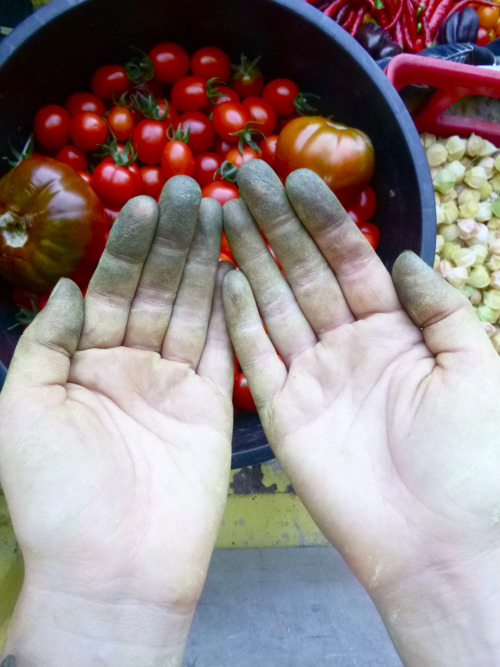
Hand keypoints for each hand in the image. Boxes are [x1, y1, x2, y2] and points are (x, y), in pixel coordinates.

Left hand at [0, 177, 233, 665]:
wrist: (112, 566)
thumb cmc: (56, 490)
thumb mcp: (23, 406)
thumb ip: (48, 341)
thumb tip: (73, 285)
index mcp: (84, 363)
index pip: (109, 290)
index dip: (125, 247)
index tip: (144, 202)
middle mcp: (131, 365)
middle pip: (155, 290)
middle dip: (172, 240)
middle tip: (191, 188)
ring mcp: (175, 384)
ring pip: (192, 309)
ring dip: (204, 262)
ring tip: (217, 212)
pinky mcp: (214, 406)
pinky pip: (224, 349)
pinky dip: (231, 310)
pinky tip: (236, 270)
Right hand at [222, 160, 499, 664]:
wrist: (439, 540)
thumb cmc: (469, 455)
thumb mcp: (475, 366)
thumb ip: (438, 307)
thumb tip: (402, 257)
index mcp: (392, 331)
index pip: (351, 262)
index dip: (325, 220)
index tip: (299, 178)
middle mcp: (346, 345)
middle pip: (304, 273)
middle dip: (276, 224)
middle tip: (246, 176)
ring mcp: (311, 376)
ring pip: (274, 304)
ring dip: (250, 259)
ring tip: (223, 214)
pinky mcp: (282, 411)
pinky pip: (255, 357)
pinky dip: (238, 318)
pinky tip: (222, 278)